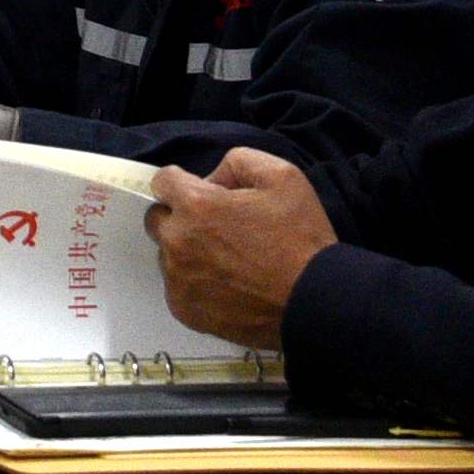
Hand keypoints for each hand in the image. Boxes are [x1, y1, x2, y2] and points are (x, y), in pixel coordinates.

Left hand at [149, 147, 336, 349]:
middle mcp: (177, 242)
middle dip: (180, 217)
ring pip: (169, 256)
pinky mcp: (185, 311)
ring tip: (229, 262)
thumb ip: (237, 162)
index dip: (185, 184)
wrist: (315, 302)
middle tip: (218, 228)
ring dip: (188, 252)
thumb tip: (212, 178)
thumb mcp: (282, 176)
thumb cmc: (300, 238)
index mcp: (195, 206)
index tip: (206, 195)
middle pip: (158, 219)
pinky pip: (178, 288)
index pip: (162, 182)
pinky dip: (195, 284)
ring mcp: (178, 280)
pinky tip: (227, 285)